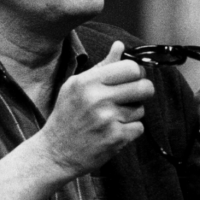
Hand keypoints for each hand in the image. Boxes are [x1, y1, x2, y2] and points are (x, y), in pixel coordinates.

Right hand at [38, 41, 154, 177]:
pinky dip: (130, 131)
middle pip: (143, 86)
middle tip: (132, 96)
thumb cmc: (67, 116)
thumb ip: (102, 66)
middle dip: (142, 91)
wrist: (55, 153)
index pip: (130, 68)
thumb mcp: (76, 86)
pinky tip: (113, 131)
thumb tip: (120, 46)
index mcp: (87, 82)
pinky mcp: (115, 138)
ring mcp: (107, 119)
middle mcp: (97, 98)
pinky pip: (138, 128)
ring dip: (132, 113)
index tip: (132, 78)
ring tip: (113, 117)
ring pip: (141, 109)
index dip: (136, 72)